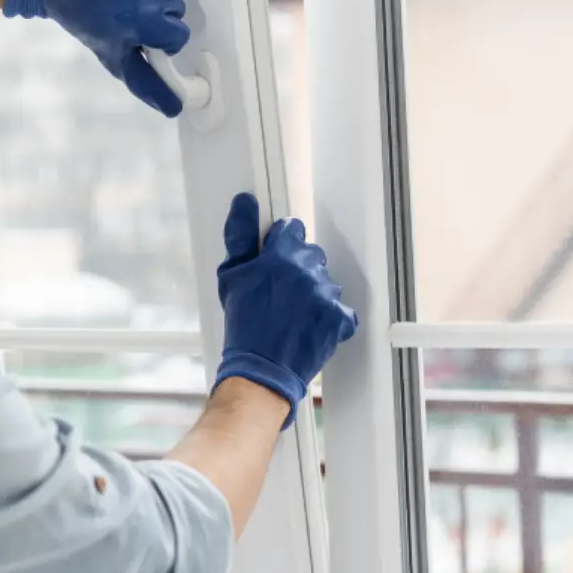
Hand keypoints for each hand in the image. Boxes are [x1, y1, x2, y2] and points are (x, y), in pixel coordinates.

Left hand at [2, 0, 190, 115]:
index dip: (160, 36)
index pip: (178, 34)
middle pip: (175, 7)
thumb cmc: (84, 19)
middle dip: (155, 11)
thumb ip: (147, 82)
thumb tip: (175, 108)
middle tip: (127, 9)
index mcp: (151, 20)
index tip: (140, 31)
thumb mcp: (114, 57)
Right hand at [214, 193, 358, 427]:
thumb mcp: (231, 276)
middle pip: (311, 254)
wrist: (261, 370)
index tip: (275, 260)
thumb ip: (240, 235)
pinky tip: (311, 325)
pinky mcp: (339, 318)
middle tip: (281, 291)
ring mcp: (326, 295)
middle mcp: (307, 270)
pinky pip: (342, 309)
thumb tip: (245, 202)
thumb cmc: (243, 325)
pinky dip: (331, 317)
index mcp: (280, 255)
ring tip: (294, 312)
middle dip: (298, 267)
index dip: (282, 244)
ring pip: (326, 281)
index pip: (292, 229)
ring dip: (314, 292)